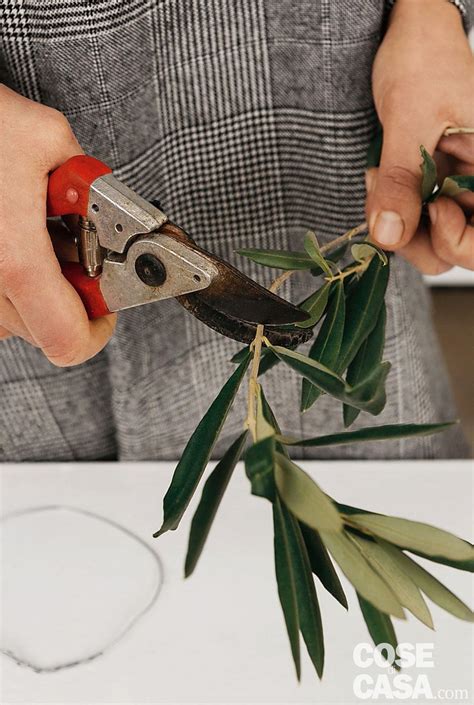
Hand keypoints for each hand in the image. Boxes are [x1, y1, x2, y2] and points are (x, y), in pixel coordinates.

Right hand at [0, 85, 115, 363]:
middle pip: (40, 329)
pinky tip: (1, 236)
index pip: (67, 340)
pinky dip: (3, 278)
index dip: (96, 329)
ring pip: (11, 317)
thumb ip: (90, 183)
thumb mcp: (44, 135)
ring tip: (26, 232)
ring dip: (32, 286)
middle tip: (69, 250)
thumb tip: (104, 208)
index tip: (104, 305)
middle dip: (67, 294)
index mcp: (13, 259)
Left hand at [366, 0, 473, 273]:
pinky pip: (409, 217)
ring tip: (376, 180)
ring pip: (428, 239)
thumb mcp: (410, 118)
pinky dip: (387, 207)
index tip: (431, 210)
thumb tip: (388, 236)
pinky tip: (376, 176)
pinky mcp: (430, 185)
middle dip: (414, 236)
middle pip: (455, 249)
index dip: (456, 240)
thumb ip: (400, 180)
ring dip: (394, 221)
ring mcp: (455, 187)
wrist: (409, 33)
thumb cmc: (424, 57)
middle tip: (389, 202)